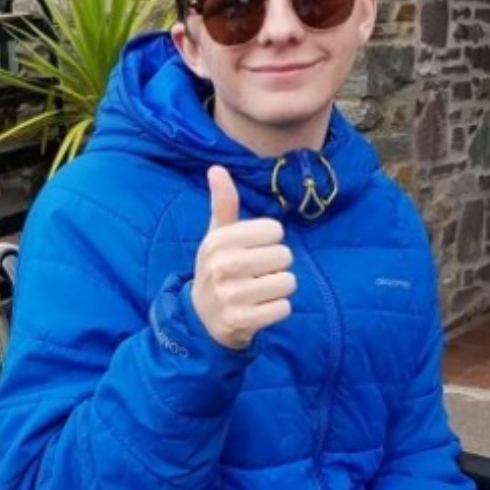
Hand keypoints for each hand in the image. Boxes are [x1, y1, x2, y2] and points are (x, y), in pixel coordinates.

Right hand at [191, 165, 295, 349]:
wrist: (202, 318)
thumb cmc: (218, 268)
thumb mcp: (217, 236)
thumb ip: (223, 203)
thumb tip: (216, 168)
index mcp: (218, 241)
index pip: (274, 230)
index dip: (271, 240)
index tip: (254, 250)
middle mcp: (222, 266)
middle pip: (284, 256)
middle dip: (278, 265)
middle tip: (257, 274)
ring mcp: (231, 296)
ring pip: (287, 282)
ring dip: (280, 288)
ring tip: (260, 291)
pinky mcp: (242, 321)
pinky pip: (284, 308)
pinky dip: (277, 309)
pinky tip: (259, 309)